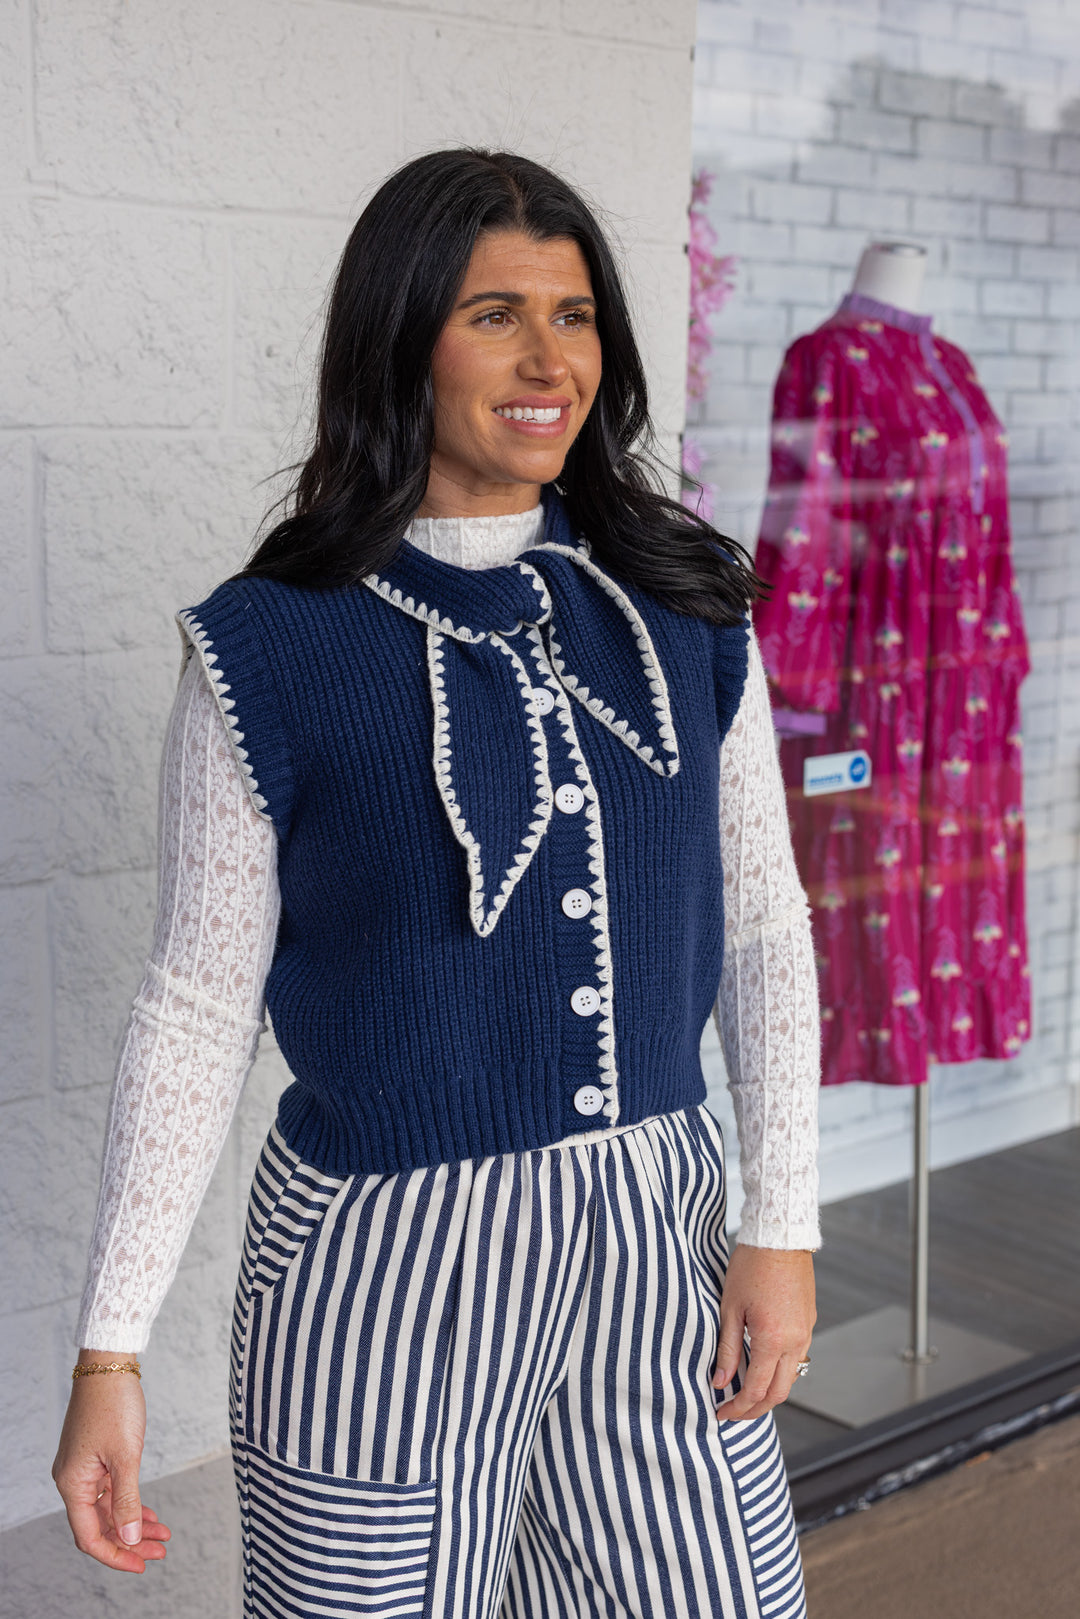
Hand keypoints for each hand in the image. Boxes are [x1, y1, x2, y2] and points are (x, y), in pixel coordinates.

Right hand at [52, 1357, 170, 1571]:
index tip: (143, 1564)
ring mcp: (83, 1469)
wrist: (108, 1365)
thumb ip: (128, 1500)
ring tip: (163, 1534)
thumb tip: (129, 1538)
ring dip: (133, 1523)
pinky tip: (149, 1514)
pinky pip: (110, 1491)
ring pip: (108, 1509)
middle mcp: (73, 1480)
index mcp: (73, 1484)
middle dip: (130, 1541)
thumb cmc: (114, 1405)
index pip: (90, 1537)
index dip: (116, 1555)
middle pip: (100, 1526)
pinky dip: (130, 1503)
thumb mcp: (126, 1456)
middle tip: (161, 1551)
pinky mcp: (94, 1457)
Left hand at [712, 1244, 815, 1423]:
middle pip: (778, 1393)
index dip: (738, 1407)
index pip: (756, 1390)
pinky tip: (762, 1368)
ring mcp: (805, 1332)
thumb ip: (727, 1348)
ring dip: (769, 1392)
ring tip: (745, 1394)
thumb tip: (720, 1382)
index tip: (721, 1412)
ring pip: (791, 1378)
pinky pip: (797, 1358)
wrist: (780, 1237)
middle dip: (756, 1409)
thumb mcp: (730, 1308)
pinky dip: (780, 1372)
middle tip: (734, 1412)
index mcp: (772, 1339)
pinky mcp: (809, 1323)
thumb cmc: (751, 1266)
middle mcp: (795, 1341)